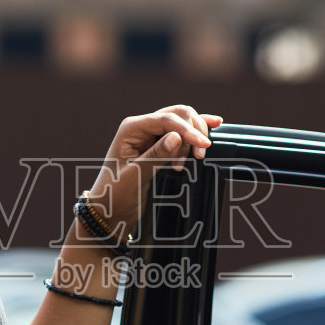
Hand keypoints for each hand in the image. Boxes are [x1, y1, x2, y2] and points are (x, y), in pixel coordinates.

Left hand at [85, 105, 223, 234]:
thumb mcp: (135, 176)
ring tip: (184, 164)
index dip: (188, 130)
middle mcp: (142, 126)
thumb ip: (156, 155)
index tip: (203, 146)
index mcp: (131, 128)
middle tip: (197, 157)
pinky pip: (181, 132)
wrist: (110, 210)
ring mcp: (151, 134)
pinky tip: (215, 123)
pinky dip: (196, 130)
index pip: (166, 120)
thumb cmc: (116, 194)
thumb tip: (177, 136)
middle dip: (193, 132)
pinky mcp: (159, 144)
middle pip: (178, 114)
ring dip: (192, 140)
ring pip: (183, 122)